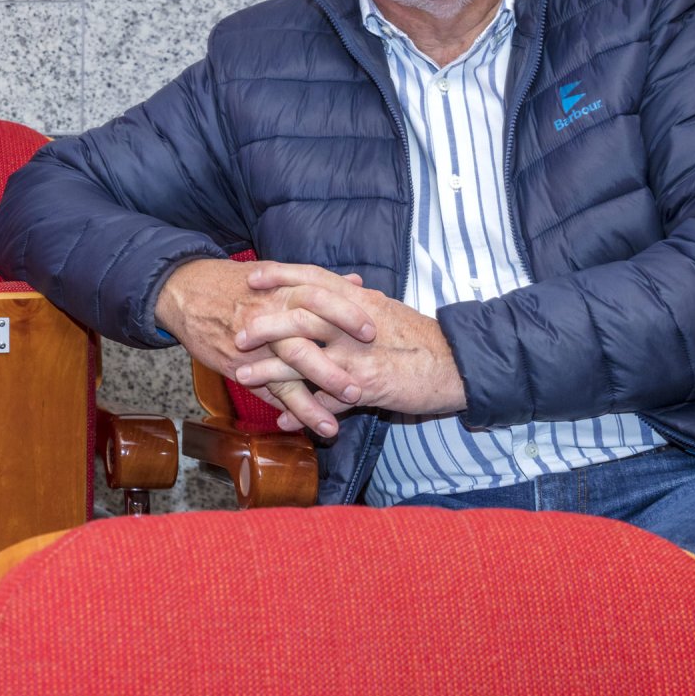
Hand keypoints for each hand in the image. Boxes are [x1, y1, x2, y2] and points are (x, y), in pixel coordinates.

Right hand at [154, 257, 376, 436]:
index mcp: (283, 290)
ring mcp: (253, 346)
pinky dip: (283, 410)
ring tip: (334, 427)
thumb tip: (358, 282)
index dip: (348, 314)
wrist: (186, 290)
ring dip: (311, 403)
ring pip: (284, 376)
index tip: (374, 330)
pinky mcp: (238, 366)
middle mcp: (269, 317)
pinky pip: (264, 391)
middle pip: (305, 343)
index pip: (320, 297)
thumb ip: (321, 282)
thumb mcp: (277, 273)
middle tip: (361, 387)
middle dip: (333, 368)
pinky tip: (303, 427)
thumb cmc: (237, 281)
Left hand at [231, 262, 465, 418]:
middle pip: (300, 316)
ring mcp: (357, 356)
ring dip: (270, 371)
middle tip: (238, 333)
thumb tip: (340, 287)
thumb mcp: (384, 309)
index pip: (313, 278)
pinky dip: (302, 410)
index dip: (280, 275)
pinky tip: (283, 420)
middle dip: (264, 325)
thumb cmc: (419, 337)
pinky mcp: (365, 386)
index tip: (251, 277)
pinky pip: (326, 400)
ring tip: (243, 378)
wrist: (456, 364)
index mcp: (358, 300)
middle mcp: (353, 324)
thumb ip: (355, 301)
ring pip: (305, 359)